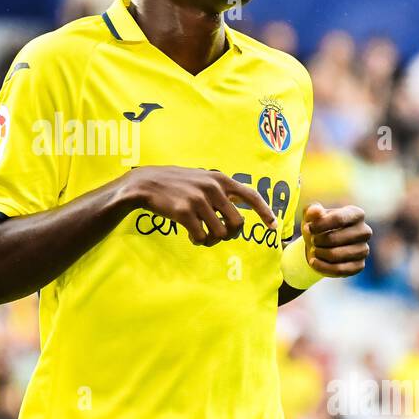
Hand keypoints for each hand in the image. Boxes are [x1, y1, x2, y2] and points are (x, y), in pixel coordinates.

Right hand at [120, 166, 277, 245]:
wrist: (145, 184)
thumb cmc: (175, 183)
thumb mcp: (201, 178)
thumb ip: (219, 188)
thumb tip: (241, 203)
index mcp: (219, 179)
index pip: (250, 196)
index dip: (264, 212)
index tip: (273, 226)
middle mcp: (212, 188)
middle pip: (237, 223)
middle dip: (231, 234)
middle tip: (220, 235)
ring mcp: (198, 200)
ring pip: (220, 233)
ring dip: (213, 240)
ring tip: (202, 236)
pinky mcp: (184, 212)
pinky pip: (202, 237)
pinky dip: (199, 241)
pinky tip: (191, 236)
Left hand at [302, 203, 370, 277]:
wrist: (320, 246)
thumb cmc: (318, 227)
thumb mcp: (311, 216)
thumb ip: (312, 210)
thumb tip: (316, 210)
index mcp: (356, 214)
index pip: (338, 219)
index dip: (319, 225)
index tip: (307, 228)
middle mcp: (364, 231)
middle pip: (334, 239)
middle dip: (317, 241)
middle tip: (312, 240)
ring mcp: (363, 249)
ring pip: (335, 255)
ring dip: (319, 253)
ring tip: (313, 250)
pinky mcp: (359, 266)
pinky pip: (338, 269)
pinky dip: (322, 267)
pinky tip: (313, 262)